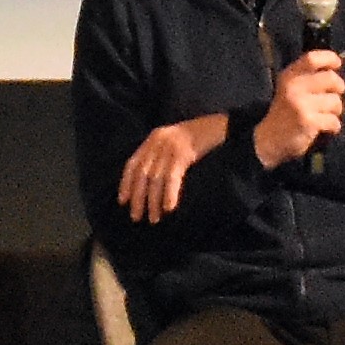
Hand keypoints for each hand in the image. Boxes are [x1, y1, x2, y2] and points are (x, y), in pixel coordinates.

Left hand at [114, 113, 234, 222]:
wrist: (221, 126)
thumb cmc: (200, 137)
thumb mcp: (175, 142)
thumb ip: (162, 156)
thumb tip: (150, 184)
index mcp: (154, 138)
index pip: (132, 163)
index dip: (126, 183)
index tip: (123, 201)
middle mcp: (158, 141)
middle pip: (142, 173)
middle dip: (138, 197)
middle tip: (136, 216)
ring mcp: (170, 146)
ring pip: (156, 178)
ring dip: (153, 201)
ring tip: (154, 218)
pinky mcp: (183, 153)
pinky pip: (172, 177)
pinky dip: (169, 194)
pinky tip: (169, 208)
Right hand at [249, 51, 344, 164]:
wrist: (268, 140)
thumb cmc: (285, 113)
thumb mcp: (291, 89)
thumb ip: (311, 77)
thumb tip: (341, 61)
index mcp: (289, 76)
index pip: (312, 58)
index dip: (329, 58)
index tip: (337, 64)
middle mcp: (294, 87)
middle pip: (330, 78)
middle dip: (339, 87)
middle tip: (334, 96)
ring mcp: (301, 104)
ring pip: (335, 101)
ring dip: (336, 110)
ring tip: (326, 115)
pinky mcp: (308, 121)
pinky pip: (334, 120)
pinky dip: (333, 126)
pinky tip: (325, 128)